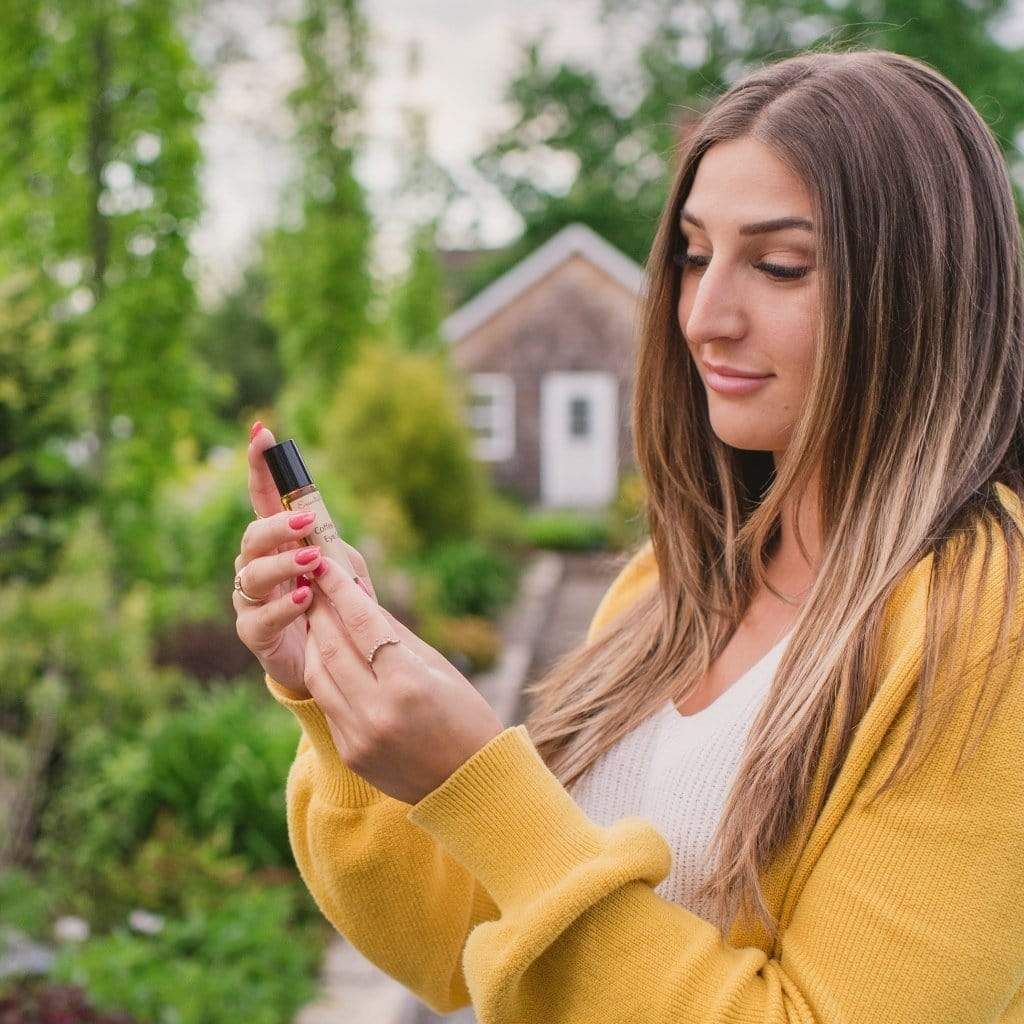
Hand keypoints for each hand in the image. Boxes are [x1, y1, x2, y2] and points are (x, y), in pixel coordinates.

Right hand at [234, 423, 377, 696]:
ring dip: (284, 564)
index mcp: (279, 543)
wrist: (334, 663)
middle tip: (307, 524)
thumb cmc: (336, 607)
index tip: (262, 432)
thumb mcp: (344, 571)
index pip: (264, 498)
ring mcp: (251, 598)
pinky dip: (283, 605)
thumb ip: (334, 546)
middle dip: (278, 525)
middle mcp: (257, 565)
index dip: (260, 465)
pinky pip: (260, 615)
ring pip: (253, 572)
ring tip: (311, 564)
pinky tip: (304, 598)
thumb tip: (323, 526)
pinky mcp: (253, 632)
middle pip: (254, 535)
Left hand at [302, 555, 504, 804]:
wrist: (470, 785)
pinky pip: (328, 703)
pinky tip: (326, 655)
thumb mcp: (439, 669)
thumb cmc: (466, 716)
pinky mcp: (350, 752)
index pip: (363, 624)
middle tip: (309, 582)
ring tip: (314, 616)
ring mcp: (359, 735)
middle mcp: (378, 710)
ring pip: (319, 675)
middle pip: (332, 646)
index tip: (325, 565)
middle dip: (318, 609)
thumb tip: (361, 600)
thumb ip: (396, 636)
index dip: (340, 590)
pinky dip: (325, 675)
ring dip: (314, 641)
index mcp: (408, 683)